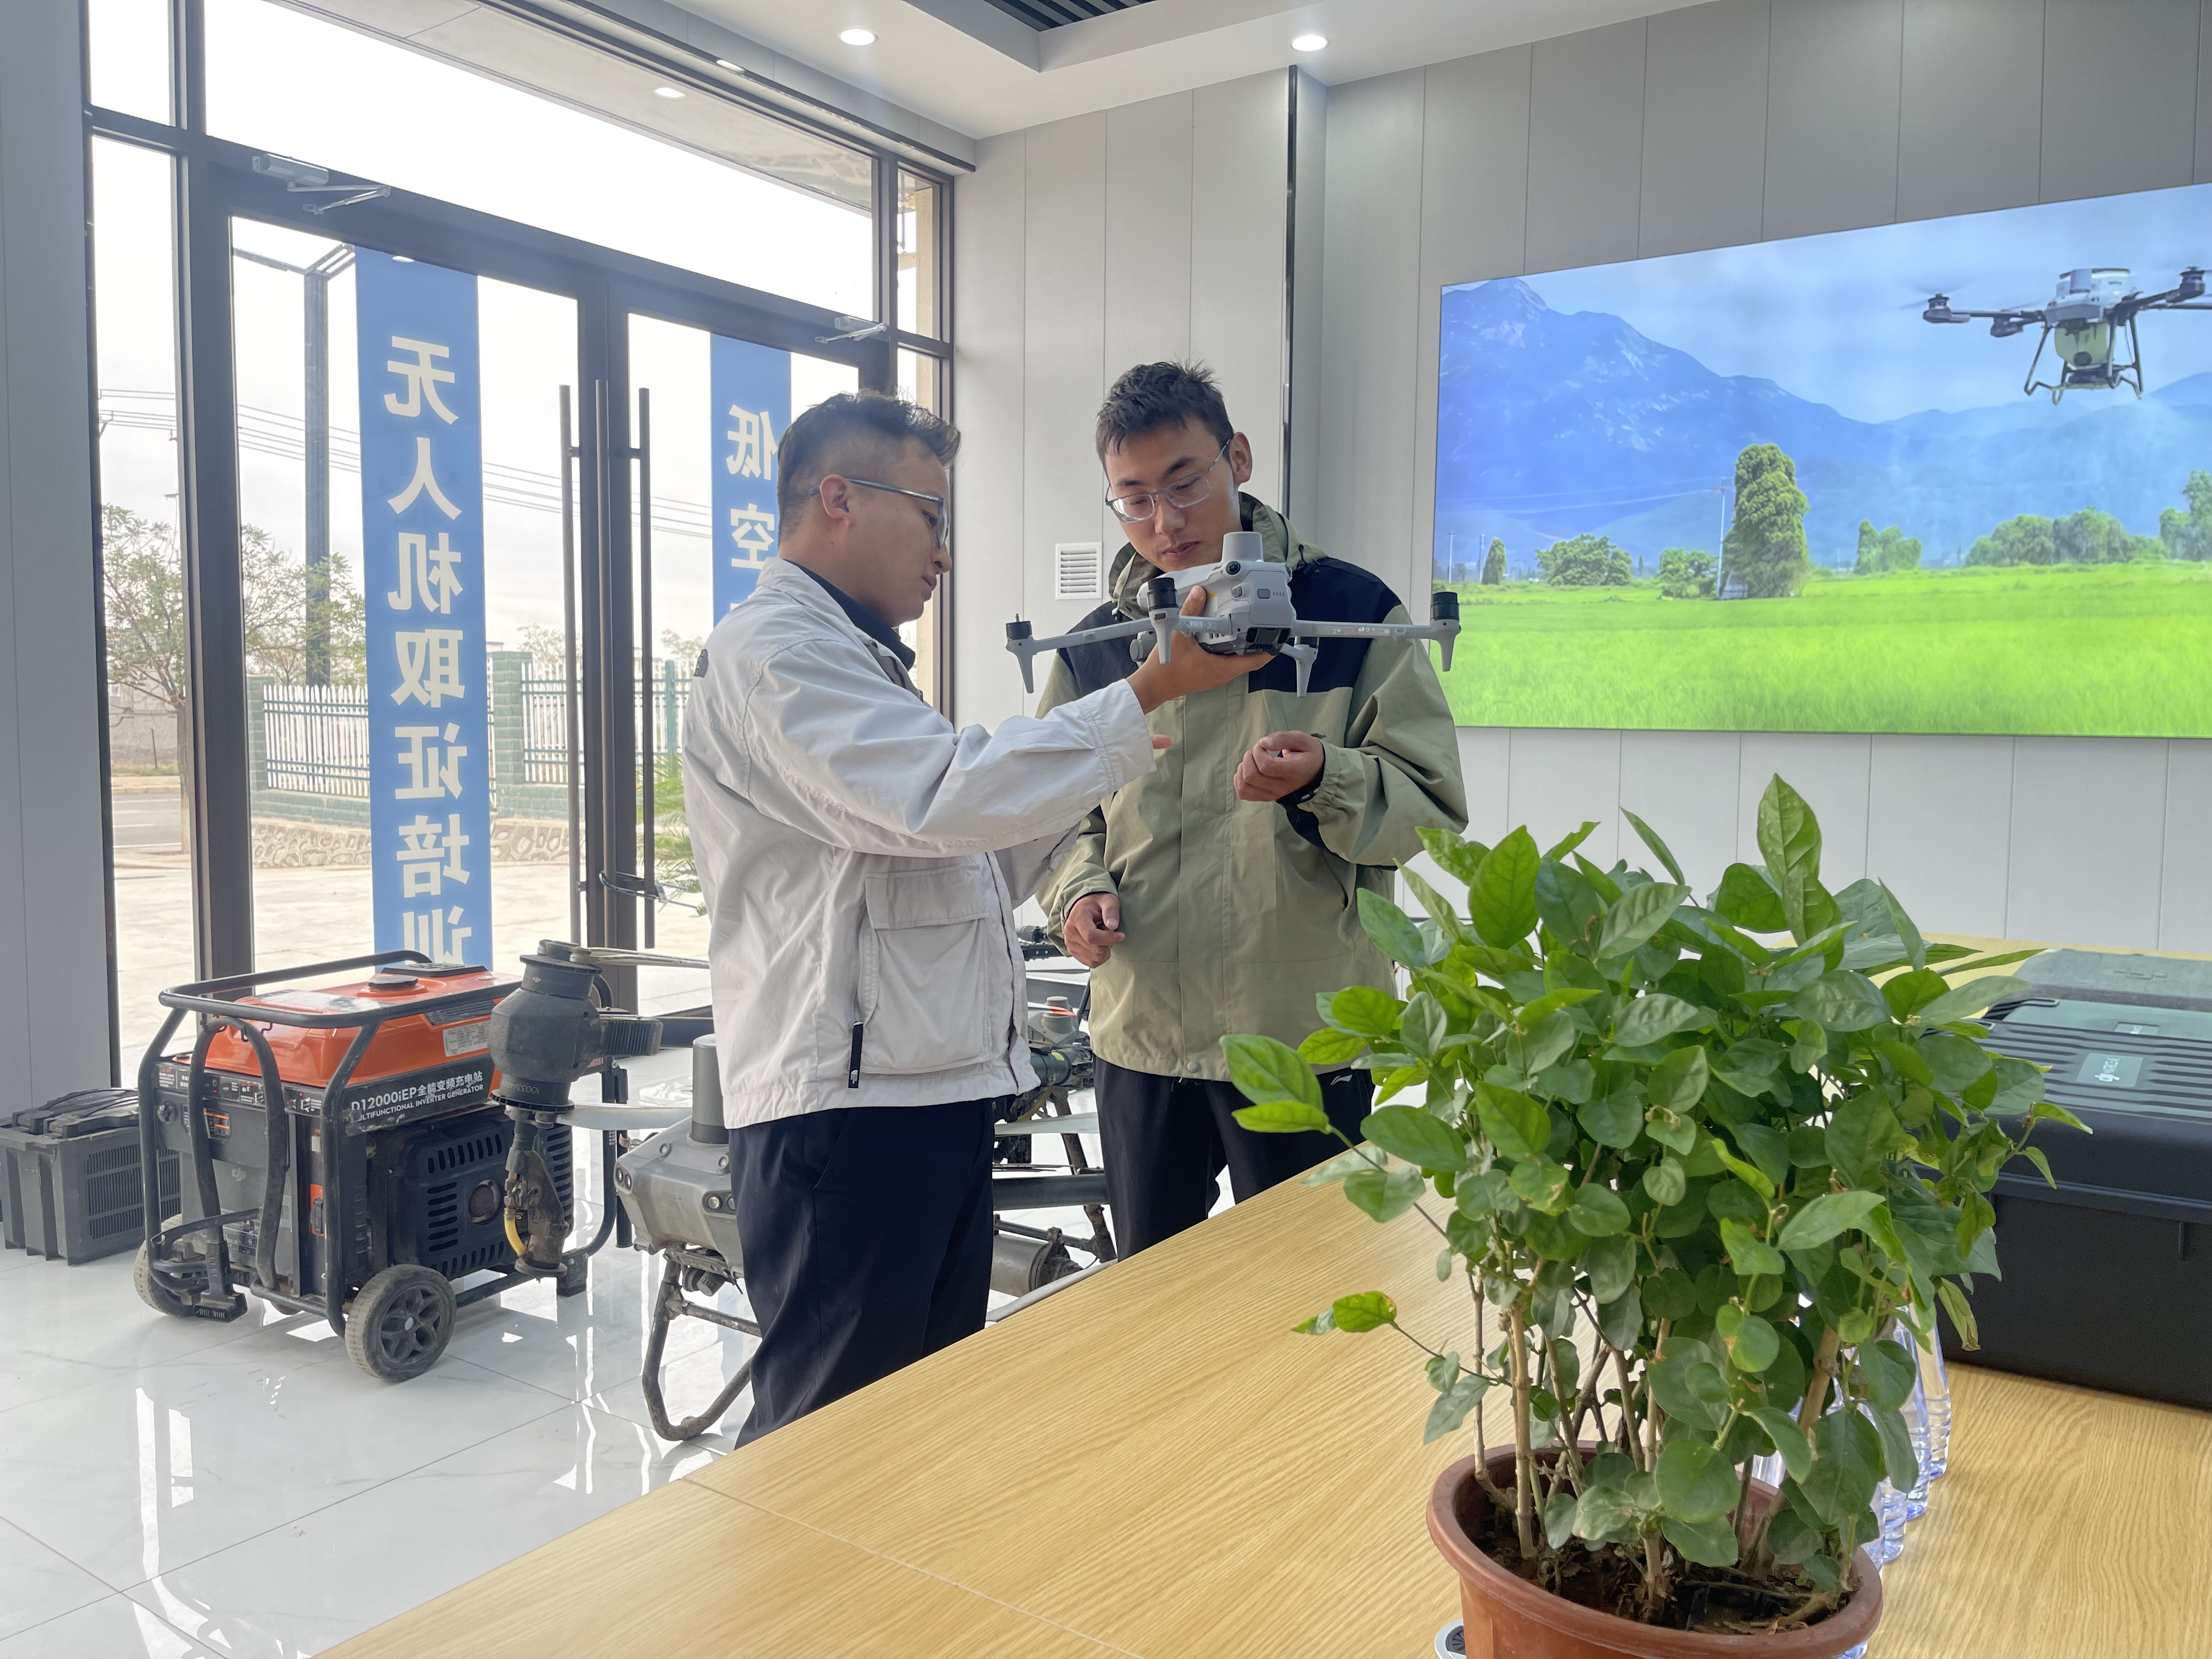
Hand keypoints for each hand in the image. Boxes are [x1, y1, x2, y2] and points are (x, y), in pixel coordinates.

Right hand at [1063, 892, 1123, 967]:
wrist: (1084, 906)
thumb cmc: (1096, 903)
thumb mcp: (1108, 900)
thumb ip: (1111, 911)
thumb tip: (1113, 926)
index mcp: (1077, 918)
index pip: (1092, 937)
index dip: (1109, 939)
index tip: (1120, 935)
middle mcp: (1070, 932)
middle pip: (1095, 950)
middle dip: (1108, 943)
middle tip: (1107, 930)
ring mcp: (1070, 943)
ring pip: (1095, 959)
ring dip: (1104, 950)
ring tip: (1102, 935)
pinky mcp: (1073, 952)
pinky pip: (1092, 963)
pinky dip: (1100, 956)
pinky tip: (1098, 944)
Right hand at [1126, 586, 1273, 711]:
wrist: (1152, 686)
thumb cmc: (1166, 669)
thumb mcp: (1179, 635)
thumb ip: (1191, 612)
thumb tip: (1200, 594)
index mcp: (1222, 668)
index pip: (1255, 661)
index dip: (1269, 649)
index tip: (1277, 637)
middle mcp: (1222, 674)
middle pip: (1249, 658)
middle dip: (1256, 641)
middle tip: (1261, 623)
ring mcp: (1215, 675)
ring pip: (1237, 659)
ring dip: (1241, 644)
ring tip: (1244, 625)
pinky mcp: (1208, 673)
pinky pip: (1225, 660)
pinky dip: (1228, 648)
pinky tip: (1221, 635)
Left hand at [1236, 731, 1324, 802]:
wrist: (1313, 770)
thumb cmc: (1305, 752)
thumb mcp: (1301, 739)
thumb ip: (1282, 738)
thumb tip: (1263, 742)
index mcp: (1293, 771)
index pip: (1266, 766)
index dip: (1258, 751)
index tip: (1263, 744)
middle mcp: (1282, 787)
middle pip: (1251, 777)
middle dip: (1248, 758)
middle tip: (1258, 750)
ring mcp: (1273, 794)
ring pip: (1244, 787)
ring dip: (1243, 769)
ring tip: (1253, 760)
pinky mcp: (1265, 797)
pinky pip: (1243, 793)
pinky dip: (1240, 780)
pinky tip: (1249, 769)